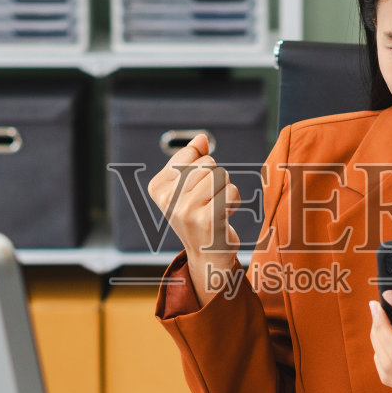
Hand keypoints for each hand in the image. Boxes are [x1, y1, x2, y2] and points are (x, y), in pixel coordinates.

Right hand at [147, 132, 242, 301]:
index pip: (190, 154)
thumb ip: (193, 158)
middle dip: (215, 179)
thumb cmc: (199, 215)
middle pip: (207, 163)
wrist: (207, 255)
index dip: (201, 168)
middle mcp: (167, 199)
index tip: (195, 190)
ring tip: (216, 207)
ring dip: (225, 190)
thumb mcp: (189, 186)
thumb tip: (201, 137)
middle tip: (208, 201)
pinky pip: (232, 191)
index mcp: (157, 187)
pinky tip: (224, 216)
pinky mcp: (207, 218)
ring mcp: (186, 209)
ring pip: (220, 175)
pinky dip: (234, 201)